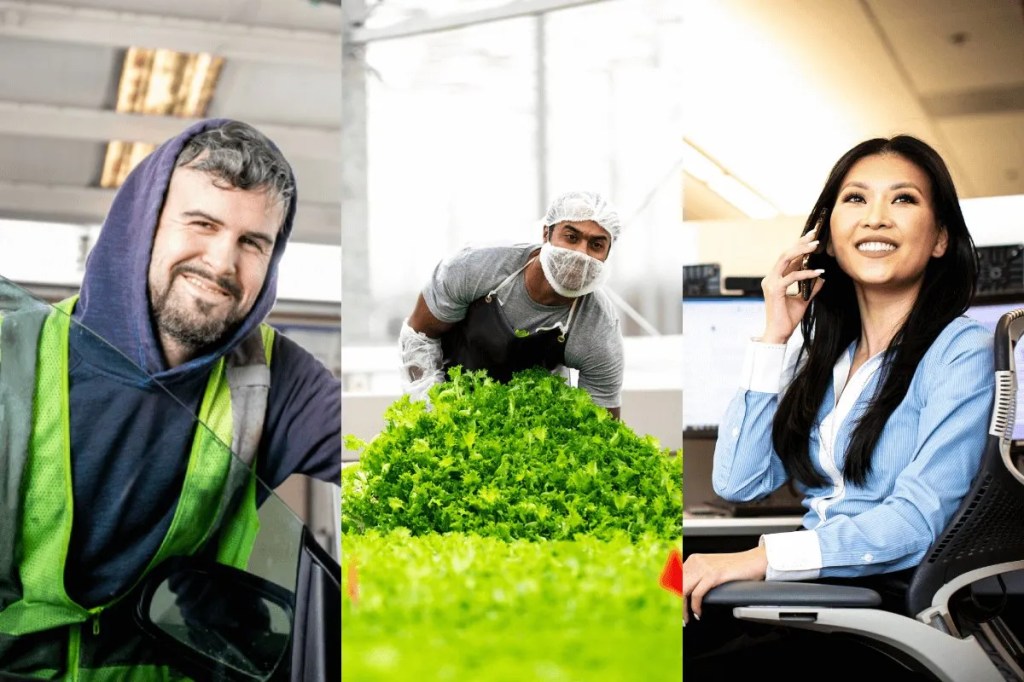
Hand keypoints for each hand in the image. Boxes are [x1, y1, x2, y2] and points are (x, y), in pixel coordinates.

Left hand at [682, 546, 767, 623]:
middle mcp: (696, 561)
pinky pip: (697, 594)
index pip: (675, 579)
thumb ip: (701, 577)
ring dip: (683, 608)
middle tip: (680, 618)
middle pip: (677, 585)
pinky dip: (695, 607)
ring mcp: (704, 567)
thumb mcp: (713, 570)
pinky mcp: (713, 575)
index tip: (675, 608)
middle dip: (676, 603)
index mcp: (694, 560)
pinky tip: (699, 613)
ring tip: (687, 619)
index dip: (672, 595)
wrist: (755, 560)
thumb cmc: (737, 568)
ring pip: (684, 590)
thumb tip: (690, 594)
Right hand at [759, 229, 825, 344]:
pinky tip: (818, 272)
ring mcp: (771, 283)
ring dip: (801, 251)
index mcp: (775, 279)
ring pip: (785, 260)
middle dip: (800, 243)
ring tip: (815, 245)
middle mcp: (770, 278)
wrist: (779, 334)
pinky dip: (806, 273)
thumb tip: (821, 278)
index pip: (788, 259)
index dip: (799, 247)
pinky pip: (792, 277)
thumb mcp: (803, 300)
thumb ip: (810, 288)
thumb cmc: (787, 319)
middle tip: (814, 234)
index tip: (811, 238)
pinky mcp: (775, 290)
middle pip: (785, 254)